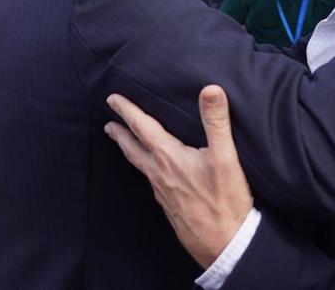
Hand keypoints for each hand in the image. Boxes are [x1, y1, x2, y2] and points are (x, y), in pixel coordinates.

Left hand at [104, 86, 253, 268]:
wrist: (224, 244)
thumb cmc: (225, 201)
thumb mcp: (226, 157)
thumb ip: (216, 121)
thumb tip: (211, 90)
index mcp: (169, 158)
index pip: (142, 127)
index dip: (127, 111)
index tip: (112, 99)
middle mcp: (160, 174)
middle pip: (133, 148)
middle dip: (120, 133)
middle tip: (108, 124)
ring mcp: (163, 192)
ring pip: (140, 165)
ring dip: (130, 150)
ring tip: (125, 143)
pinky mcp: (170, 205)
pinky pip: (151, 180)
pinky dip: (146, 168)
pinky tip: (154, 171)